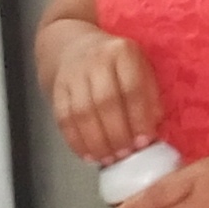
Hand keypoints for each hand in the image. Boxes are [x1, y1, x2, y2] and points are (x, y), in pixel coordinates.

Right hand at [47, 28, 166, 163]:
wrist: (74, 48)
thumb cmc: (116, 66)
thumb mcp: (140, 70)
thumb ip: (149, 98)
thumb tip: (152, 132)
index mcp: (123, 53)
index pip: (131, 88)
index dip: (138, 118)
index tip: (144, 142)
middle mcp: (96, 60)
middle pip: (105, 102)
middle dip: (116, 134)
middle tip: (124, 155)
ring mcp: (73, 74)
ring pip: (82, 113)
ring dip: (96, 142)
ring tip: (108, 159)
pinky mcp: (57, 89)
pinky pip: (64, 119)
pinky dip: (76, 141)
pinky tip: (87, 155)